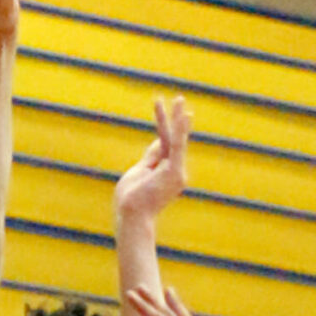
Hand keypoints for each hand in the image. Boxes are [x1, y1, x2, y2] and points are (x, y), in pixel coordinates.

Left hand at [114, 97, 192, 226]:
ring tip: (179, 99)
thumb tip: (158, 141)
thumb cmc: (131, 200)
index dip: (163, 128)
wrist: (132, 216)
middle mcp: (175, 172)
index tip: (159, 109)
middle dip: (176, 119)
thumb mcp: (139, 172)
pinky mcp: (174, 171)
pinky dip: (180, 130)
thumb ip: (150, 157)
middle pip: (174, 140)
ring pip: (176, 140)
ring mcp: (176, 172)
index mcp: (166, 173)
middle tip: (179, 99)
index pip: (165, 145)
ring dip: (178, 119)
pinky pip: (177, 146)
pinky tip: (184, 115)